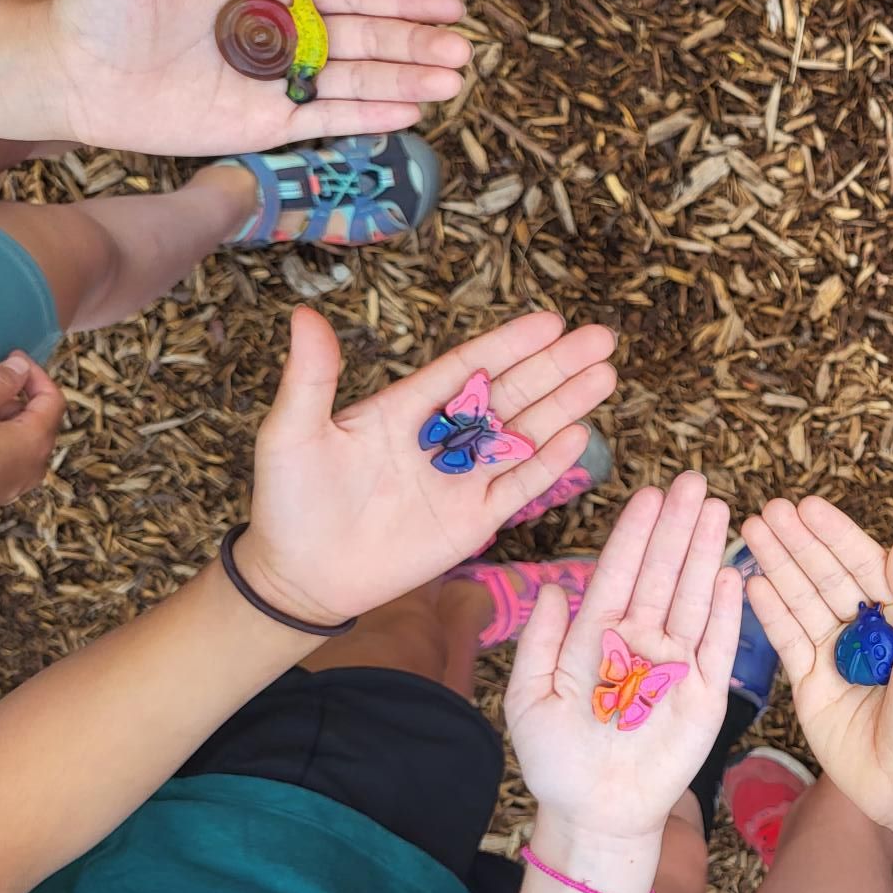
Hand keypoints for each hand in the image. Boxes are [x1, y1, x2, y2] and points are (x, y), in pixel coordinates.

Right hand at [0, 353, 63, 536]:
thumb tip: (19, 367)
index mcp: (37, 441)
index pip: (54, 398)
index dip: (36, 374)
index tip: (13, 358)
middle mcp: (36, 463)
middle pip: (39, 418)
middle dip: (17, 395)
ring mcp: (18, 479)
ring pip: (20, 436)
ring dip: (2, 415)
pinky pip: (5, 453)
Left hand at [42, 0, 467, 154]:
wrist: (68, 70)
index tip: (446, 4)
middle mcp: (279, 36)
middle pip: (364, 39)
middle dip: (414, 45)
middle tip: (462, 52)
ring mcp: (274, 84)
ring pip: (355, 82)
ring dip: (404, 82)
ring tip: (452, 81)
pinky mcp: (262, 126)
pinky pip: (326, 121)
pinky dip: (368, 117)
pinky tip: (408, 112)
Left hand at [240, 305, 615, 626]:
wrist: (300, 577)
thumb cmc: (289, 501)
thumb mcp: (293, 432)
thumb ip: (311, 377)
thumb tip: (304, 315)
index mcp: (405, 409)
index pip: (469, 367)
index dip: (510, 345)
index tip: (550, 322)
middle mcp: (441, 438)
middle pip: (511, 394)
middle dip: (557, 368)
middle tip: (601, 339)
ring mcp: (461, 480)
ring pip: (523, 435)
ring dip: (565, 407)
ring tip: (604, 376)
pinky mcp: (472, 521)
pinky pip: (517, 488)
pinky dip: (547, 464)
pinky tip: (578, 436)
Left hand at [506, 475, 741, 844]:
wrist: (594, 813)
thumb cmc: (556, 760)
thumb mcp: (529, 699)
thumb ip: (538, 643)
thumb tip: (549, 587)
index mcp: (596, 635)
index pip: (617, 573)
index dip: (633, 535)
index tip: (648, 496)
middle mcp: (639, 641)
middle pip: (661, 574)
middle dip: (676, 528)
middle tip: (693, 482)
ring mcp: (675, 664)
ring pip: (692, 598)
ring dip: (704, 554)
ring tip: (717, 511)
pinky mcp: (704, 693)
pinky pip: (717, 645)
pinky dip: (724, 610)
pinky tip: (731, 573)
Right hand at [738, 497, 892, 839]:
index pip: (864, 565)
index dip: (835, 535)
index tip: (807, 506)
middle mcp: (866, 631)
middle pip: (826, 575)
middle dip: (797, 543)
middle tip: (768, 510)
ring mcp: (835, 655)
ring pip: (801, 600)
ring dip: (776, 565)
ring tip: (750, 531)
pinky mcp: (809, 683)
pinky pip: (786, 638)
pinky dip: (768, 609)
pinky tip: (750, 581)